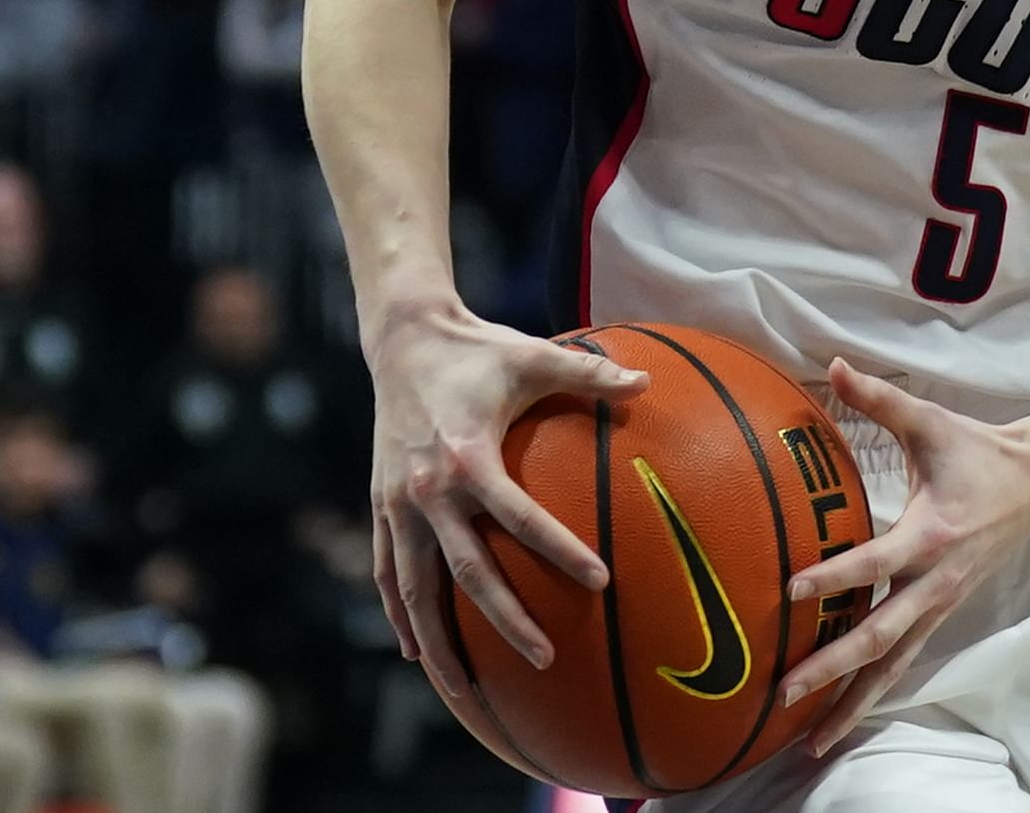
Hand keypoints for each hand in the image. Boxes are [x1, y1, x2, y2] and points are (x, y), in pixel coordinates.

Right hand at [366, 299, 646, 689]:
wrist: (402, 337)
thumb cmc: (476, 348)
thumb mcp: (531, 356)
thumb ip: (589, 375)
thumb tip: (648, 382)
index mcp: (468, 457)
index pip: (519, 516)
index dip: (560, 550)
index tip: (602, 581)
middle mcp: (428, 489)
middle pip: (468, 570)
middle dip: (505, 621)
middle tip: (546, 658)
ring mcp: (398, 502)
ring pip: (416, 588)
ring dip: (440, 642)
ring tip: (467, 693)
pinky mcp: (381, 503)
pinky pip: (388, 571)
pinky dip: (400, 614)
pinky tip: (416, 651)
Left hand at [777, 360, 1029, 754]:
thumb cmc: (975, 450)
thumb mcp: (928, 419)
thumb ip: (878, 397)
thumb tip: (832, 364)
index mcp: (933, 534)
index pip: (876, 562)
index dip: (835, 576)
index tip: (790, 591)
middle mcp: (937, 582)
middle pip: (881, 635)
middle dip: (833, 666)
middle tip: (786, 691)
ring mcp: (941, 605)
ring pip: (894, 663)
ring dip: (854, 699)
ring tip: (813, 739)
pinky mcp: (940, 613)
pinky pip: (904, 660)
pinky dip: (873, 691)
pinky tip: (843, 719)